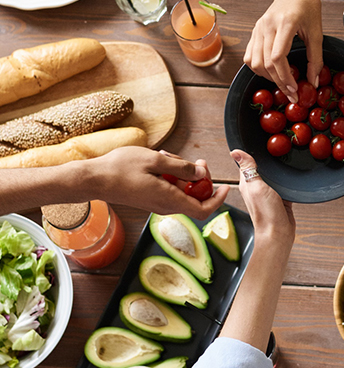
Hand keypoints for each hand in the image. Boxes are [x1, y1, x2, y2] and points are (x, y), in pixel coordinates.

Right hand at [86, 147, 229, 218]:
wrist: (94, 179)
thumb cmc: (120, 168)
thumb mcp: (156, 160)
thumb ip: (181, 168)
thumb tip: (201, 174)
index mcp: (169, 200)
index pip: (203, 210)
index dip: (218, 200)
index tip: (225, 187)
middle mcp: (165, 206)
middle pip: (194, 198)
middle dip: (200, 179)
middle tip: (197, 161)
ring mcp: (156, 204)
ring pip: (181, 191)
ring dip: (182, 174)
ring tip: (169, 157)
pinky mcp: (149, 199)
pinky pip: (169, 189)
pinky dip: (170, 176)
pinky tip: (160, 162)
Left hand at [231, 149, 294, 255]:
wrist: (279, 233)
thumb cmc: (265, 213)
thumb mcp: (255, 186)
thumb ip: (248, 169)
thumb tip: (235, 152)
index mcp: (247, 182)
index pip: (246, 163)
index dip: (250, 152)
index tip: (258, 140)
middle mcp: (256, 187)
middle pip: (261, 167)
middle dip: (267, 158)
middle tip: (276, 145)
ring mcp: (268, 193)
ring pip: (273, 175)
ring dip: (277, 168)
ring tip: (285, 156)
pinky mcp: (280, 198)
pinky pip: (283, 184)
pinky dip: (287, 179)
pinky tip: (292, 173)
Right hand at [244, 0, 322, 103]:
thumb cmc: (307, 6)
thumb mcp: (317, 32)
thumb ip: (316, 59)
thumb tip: (314, 82)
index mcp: (285, 24)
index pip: (278, 57)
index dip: (285, 77)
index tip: (295, 89)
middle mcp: (267, 26)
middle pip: (266, 63)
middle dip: (279, 82)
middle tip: (291, 93)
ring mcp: (258, 28)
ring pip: (254, 62)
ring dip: (267, 77)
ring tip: (282, 82)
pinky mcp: (254, 31)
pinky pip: (250, 56)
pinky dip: (258, 68)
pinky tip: (271, 72)